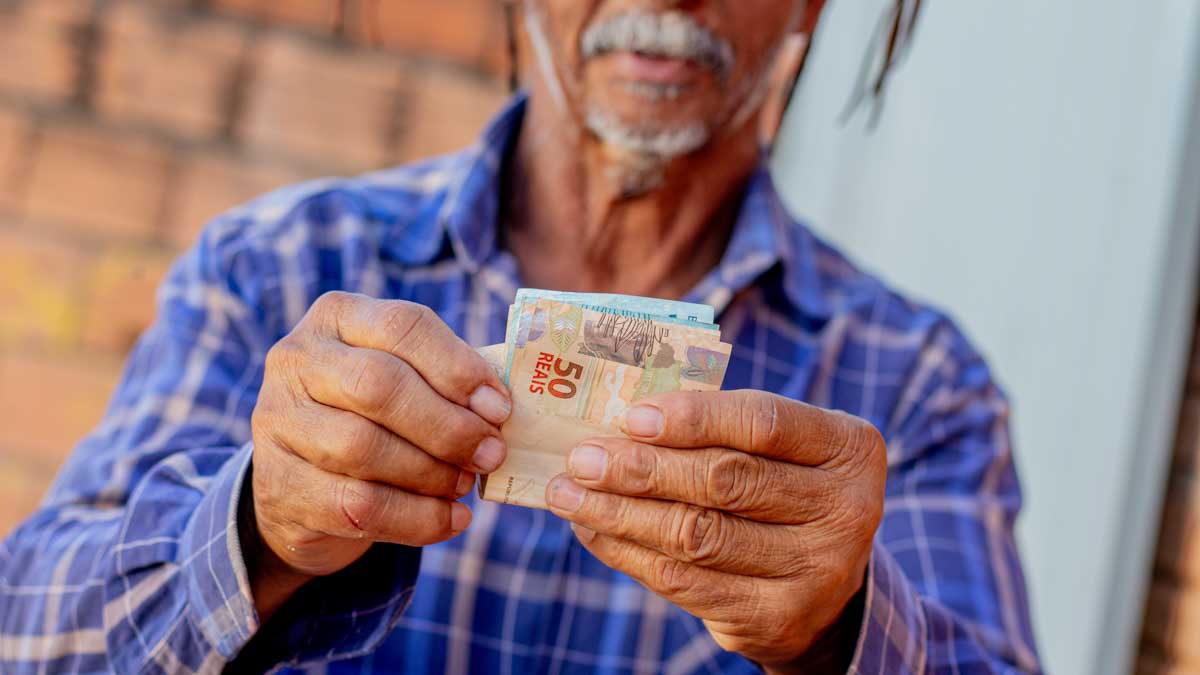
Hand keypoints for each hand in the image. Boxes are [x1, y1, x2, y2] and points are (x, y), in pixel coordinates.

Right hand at [246, 292, 511, 617]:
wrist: (302, 487)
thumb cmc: (373, 418)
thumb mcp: (404, 380)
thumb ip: (447, 381)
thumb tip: (501, 406)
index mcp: (337, 316)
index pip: (403, 325)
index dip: (458, 368)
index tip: (500, 407)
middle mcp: (296, 359)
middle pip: (380, 386)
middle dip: (448, 426)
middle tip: (491, 453)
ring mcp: (277, 421)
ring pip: (363, 447)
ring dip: (431, 473)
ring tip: (464, 485)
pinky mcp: (278, 485)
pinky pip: (356, 505)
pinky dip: (416, 518)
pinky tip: (451, 520)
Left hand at [544, 390, 885, 670]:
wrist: (825, 587)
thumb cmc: (782, 490)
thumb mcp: (778, 449)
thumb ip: (719, 429)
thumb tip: (619, 420)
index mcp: (848, 449)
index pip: (763, 423)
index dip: (692, 417)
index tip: (630, 416)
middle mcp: (846, 510)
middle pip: (725, 481)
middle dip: (642, 468)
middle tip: (582, 458)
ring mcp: (816, 570)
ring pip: (697, 535)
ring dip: (620, 513)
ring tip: (570, 494)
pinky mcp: (776, 618)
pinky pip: (685, 582)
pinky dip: (628, 552)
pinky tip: (594, 530)